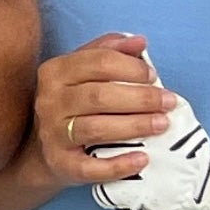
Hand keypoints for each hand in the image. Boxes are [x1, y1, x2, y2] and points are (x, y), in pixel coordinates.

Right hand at [31, 31, 178, 187]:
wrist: (41, 149)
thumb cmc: (72, 105)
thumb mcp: (83, 72)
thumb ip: (109, 52)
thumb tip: (139, 41)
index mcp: (56, 72)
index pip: (98, 62)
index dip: (131, 68)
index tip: (154, 77)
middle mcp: (50, 101)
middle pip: (99, 96)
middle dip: (140, 98)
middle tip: (168, 102)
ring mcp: (53, 134)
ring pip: (97, 129)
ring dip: (135, 126)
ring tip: (162, 124)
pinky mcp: (61, 164)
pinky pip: (91, 167)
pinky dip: (119, 164)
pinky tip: (142, 159)